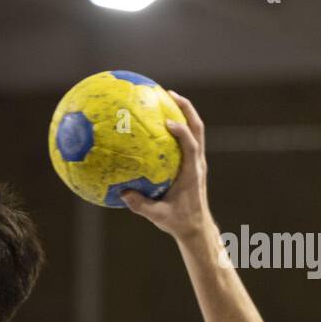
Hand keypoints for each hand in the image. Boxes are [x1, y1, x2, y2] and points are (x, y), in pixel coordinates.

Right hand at [121, 91, 212, 239]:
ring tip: (165, 98)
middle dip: (185, 108)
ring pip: (195, 130)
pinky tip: (158, 122)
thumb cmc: (179, 222)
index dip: (182, 132)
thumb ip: (141, 206)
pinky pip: (186, 139)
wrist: (196, 227)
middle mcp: (197, 163)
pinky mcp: (192, 163)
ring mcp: (196, 162)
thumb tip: (122, 193)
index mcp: (192, 173)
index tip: (168, 121)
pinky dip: (176, 126)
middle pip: (197, 128)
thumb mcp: (158, 216)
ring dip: (183, 112)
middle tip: (168, 93)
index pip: (191, 146)